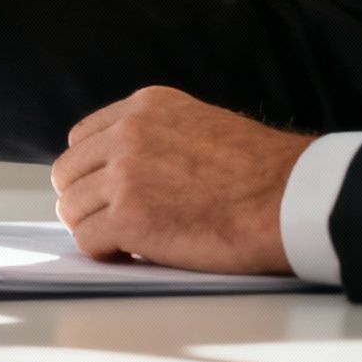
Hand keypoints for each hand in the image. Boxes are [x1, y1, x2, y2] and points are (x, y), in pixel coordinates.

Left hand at [49, 87, 311, 274]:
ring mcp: (124, 175)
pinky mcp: (129, 218)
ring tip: (125, 241)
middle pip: (68, 173)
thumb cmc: (262, 172)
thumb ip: (156, 136)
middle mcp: (127, 134)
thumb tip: (121, 167)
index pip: (81, 138)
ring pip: (72, 208)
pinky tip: (130, 254)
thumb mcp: (200, 125)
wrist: (293, 199)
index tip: (107, 191)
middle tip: (110, 222)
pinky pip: (88, 241)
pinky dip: (105, 253)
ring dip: (95, 229)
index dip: (91, 171)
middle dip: (85, 200)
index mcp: (144, 107)